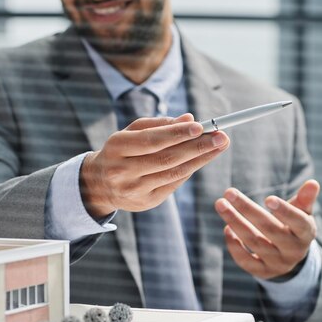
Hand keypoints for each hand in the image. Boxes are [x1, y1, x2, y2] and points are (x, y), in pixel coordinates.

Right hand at [80, 113, 229, 217]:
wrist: (99, 184)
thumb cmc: (121, 150)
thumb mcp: (131, 132)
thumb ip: (159, 124)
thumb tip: (189, 119)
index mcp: (117, 147)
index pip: (152, 140)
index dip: (178, 134)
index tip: (202, 126)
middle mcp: (123, 171)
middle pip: (166, 158)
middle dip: (198, 147)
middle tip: (221, 136)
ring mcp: (134, 190)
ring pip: (173, 173)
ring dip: (200, 159)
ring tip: (219, 146)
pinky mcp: (145, 203)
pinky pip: (172, 185)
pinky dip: (189, 170)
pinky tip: (203, 159)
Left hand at [214, 180, 319, 279]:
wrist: (289, 257)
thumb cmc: (293, 226)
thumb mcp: (302, 213)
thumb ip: (305, 199)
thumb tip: (313, 183)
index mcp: (306, 234)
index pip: (298, 222)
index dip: (284, 211)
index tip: (268, 198)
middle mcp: (293, 251)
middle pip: (269, 229)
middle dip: (247, 209)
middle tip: (229, 192)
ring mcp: (278, 263)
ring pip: (254, 242)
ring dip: (235, 222)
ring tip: (221, 204)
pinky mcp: (263, 272)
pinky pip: (245, 260)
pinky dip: (234, 245)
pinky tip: (227, 228)